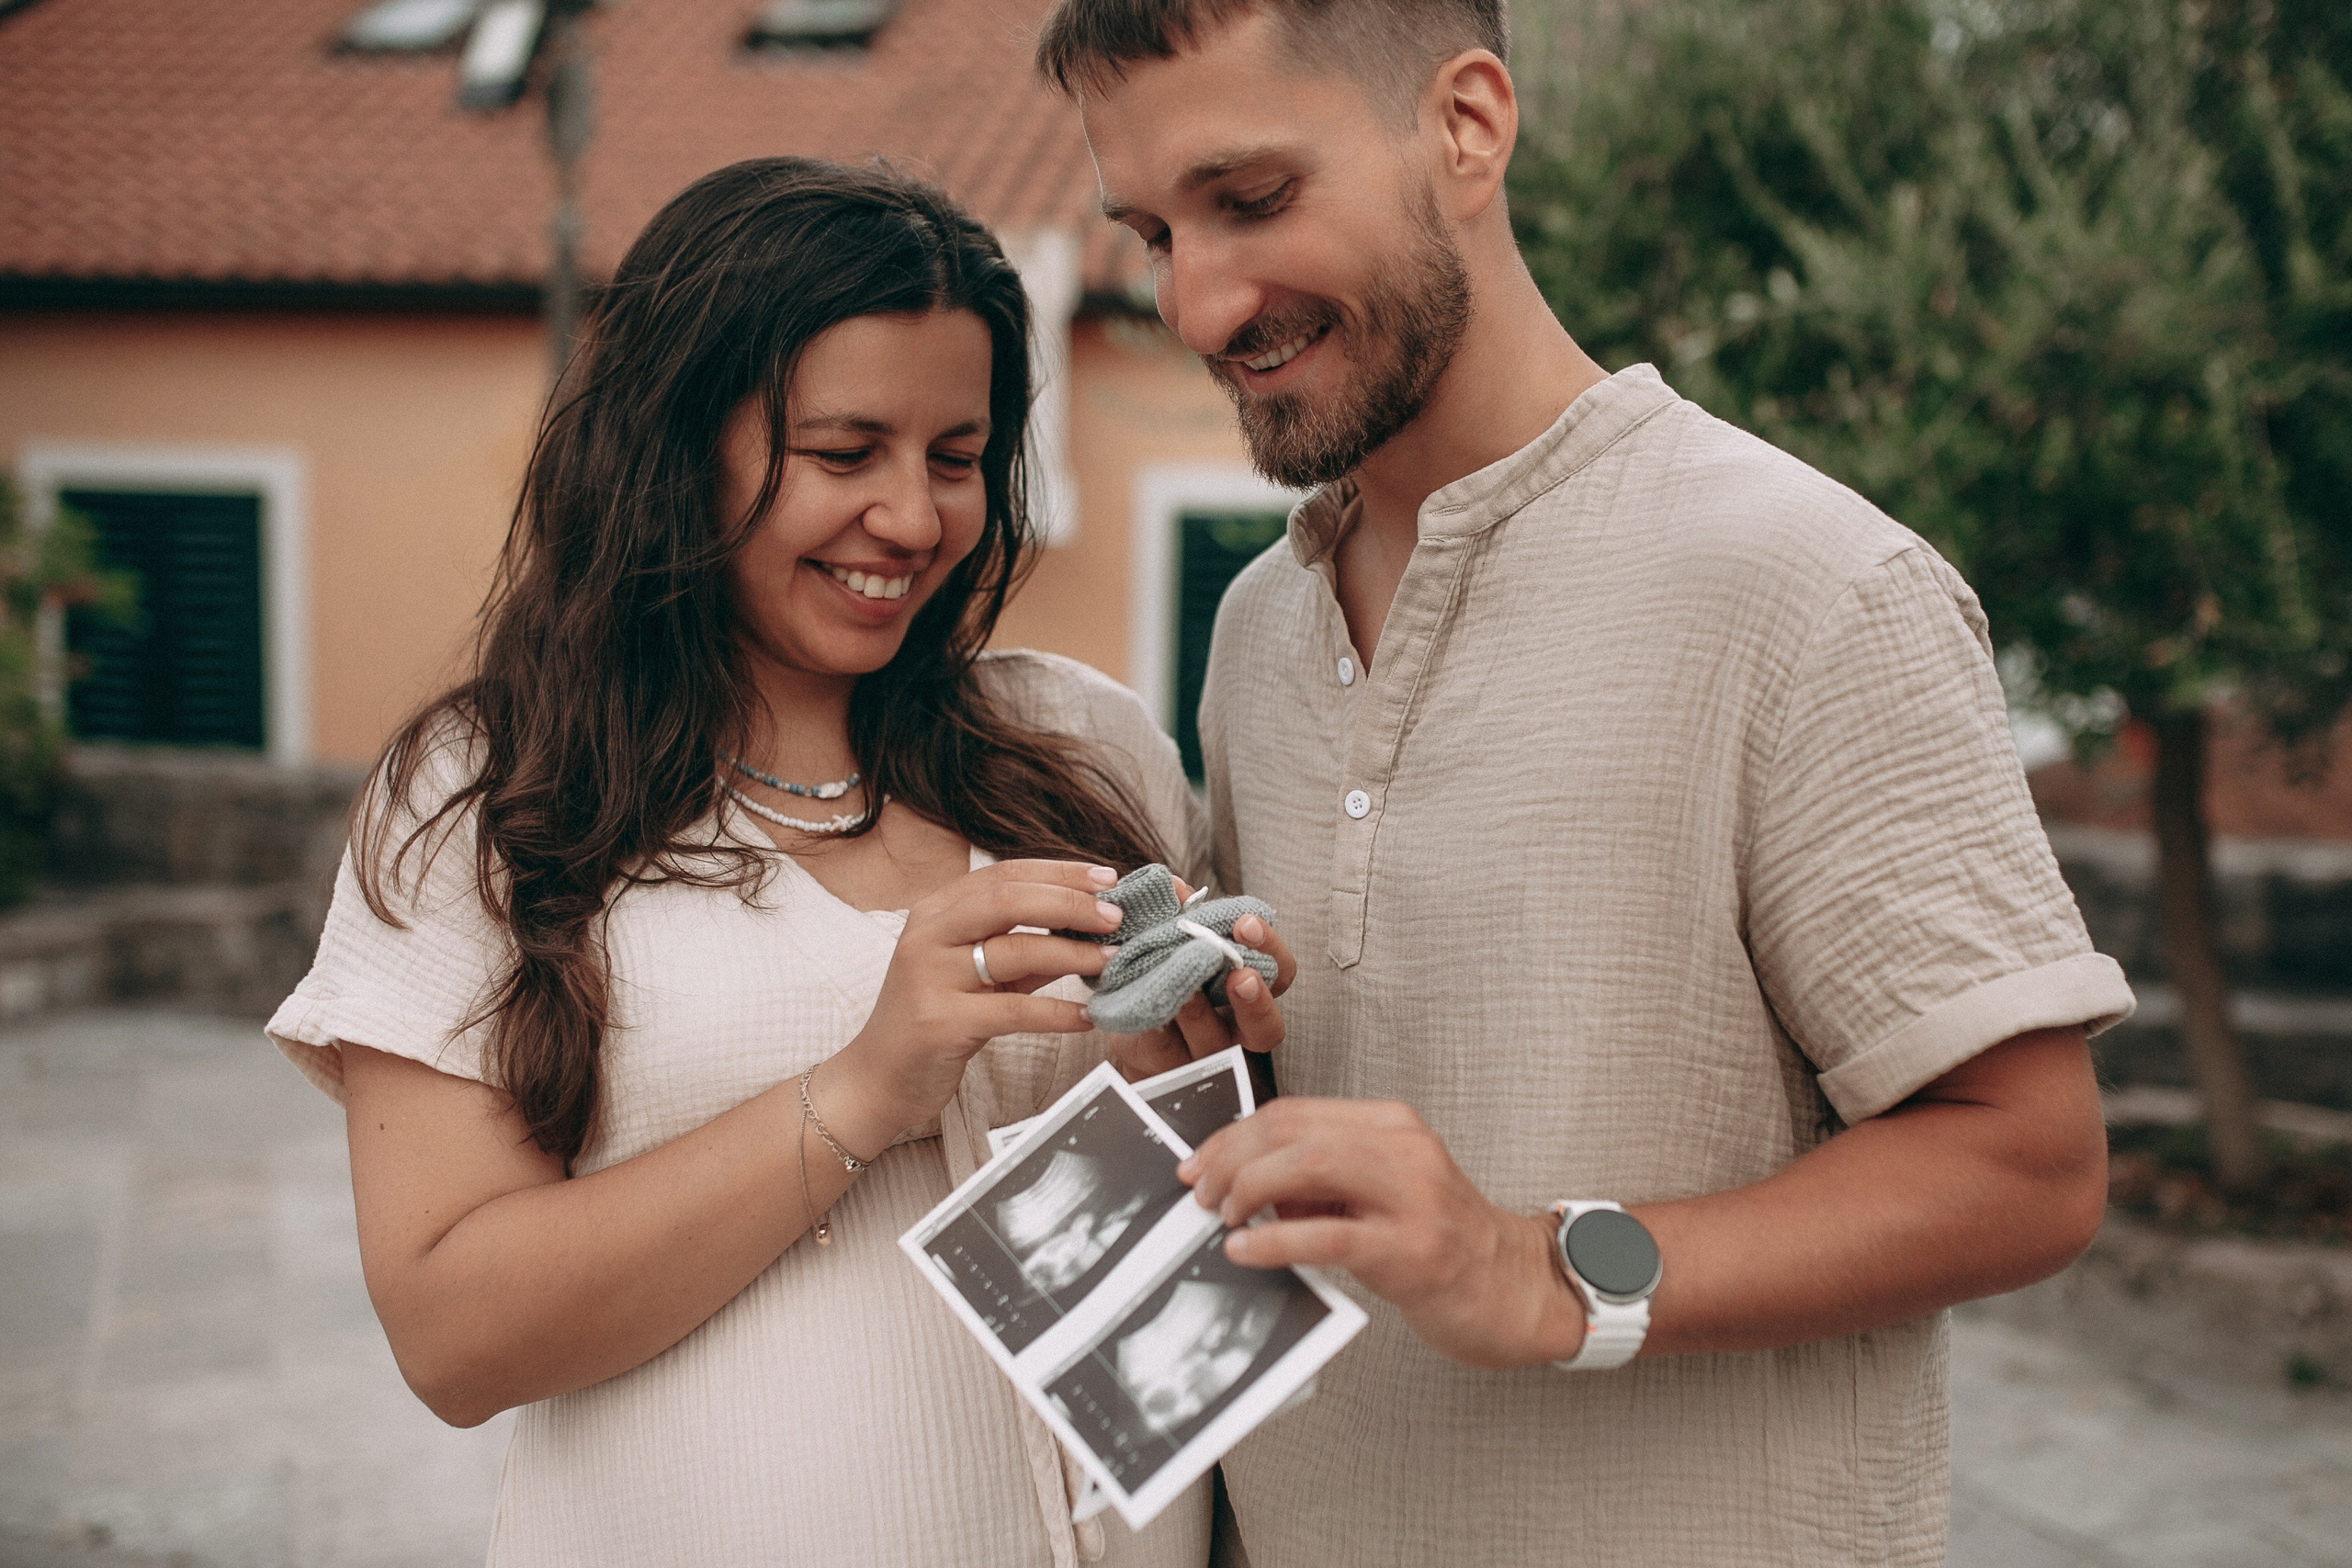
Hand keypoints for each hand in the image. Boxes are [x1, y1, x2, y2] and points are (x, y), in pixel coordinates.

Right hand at [823, 859, 1125, 1149]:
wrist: (878, 1078)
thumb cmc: (934, 1018)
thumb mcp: (976, 974)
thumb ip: (1022, 948)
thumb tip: (1087, 928)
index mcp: (936, 911)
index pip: (1005, 874)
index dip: (1060, 872)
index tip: (1107, 878)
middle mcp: (928, 935)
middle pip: (1008, 899)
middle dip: (1071, 903)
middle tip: (1116, 917)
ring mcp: (930, 977)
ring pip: (1013, 951)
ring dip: (1072, 955)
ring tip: (1112, 959)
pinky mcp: (940, 1023)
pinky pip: (1012, 1011)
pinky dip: (1056, 1012)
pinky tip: (1086, 1016)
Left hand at [1103, 878, 1296, 1082]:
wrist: (1124, 1026)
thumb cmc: (1161, 974)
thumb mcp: (1173, 943)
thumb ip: (1180, 916)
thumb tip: (1177, 890)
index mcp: (1245, 992)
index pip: (1279, 974)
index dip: (1269, 951)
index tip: (1246, 923)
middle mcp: (1234, 1031)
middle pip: (1265, 1028)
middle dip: (1254, 1000)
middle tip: (1239, 974)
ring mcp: (1200, 1057)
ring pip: (1212, 1045)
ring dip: (1200, 1015)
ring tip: (1184, 992)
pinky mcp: (1159, 1068)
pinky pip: (1161, 1051)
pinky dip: (1152, 1027)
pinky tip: (1141, 1006)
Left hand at [1177, 1098, 1588, 1368]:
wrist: (1510, 1289)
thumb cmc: (1438, 1243)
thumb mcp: (1377, 1195)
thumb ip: (1319, 1183)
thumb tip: (1241, 1185)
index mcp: (1392, 1126)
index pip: (1295, 1113)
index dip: (1235, 1136)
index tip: (1199, 1162)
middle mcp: (1405, 1149)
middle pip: (1294, 1131)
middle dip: (1231, 1158)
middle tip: (1200, 1192)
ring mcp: (1414, 1197)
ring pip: (1309, 1167)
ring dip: (1248, 1189)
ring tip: (1220, 1217)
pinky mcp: (1413, 1250)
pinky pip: (1329, 1235)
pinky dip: (1275, 1240)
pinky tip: (1245, 1250)